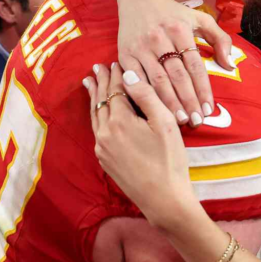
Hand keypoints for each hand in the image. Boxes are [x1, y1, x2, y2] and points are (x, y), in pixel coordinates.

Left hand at [84, 63, 195, 228]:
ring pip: (95, 116)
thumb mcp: (164, 123)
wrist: (163, 199)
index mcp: (120, 121)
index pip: (115, 90)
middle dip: (100, 83)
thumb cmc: (170, 160)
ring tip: (90, 83)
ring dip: (94, 98)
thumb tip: (128, 74)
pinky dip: (96, 116)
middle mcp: (105, 133)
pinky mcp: (105, 160)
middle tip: (97, 68)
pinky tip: (98, 113)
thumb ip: (146, 96)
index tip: (114, 62)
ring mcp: (102, 148)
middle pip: (101, 101)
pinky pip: (97, 131)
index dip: (115, 75)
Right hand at [112, 0, 232, 124]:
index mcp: (180, 30)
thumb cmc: (173, 13)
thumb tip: (230, 65)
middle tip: (197, 121)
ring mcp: (141, 47)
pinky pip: (137, 80)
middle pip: (177, 76)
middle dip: (188, 101)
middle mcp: (160, 39)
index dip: (203, 89)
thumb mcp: (200, 19)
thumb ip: (220, 39)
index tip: (210, 109)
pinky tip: (155, 110)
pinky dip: (147, 95)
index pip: (195, 66)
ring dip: (170, 103)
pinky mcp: (125, 54)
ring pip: (158, 80)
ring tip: (181, 121)